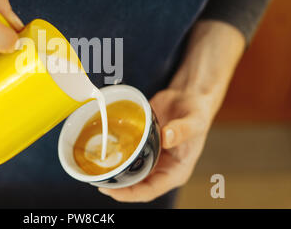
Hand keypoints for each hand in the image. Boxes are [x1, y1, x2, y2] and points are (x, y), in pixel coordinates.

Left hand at [99, 88, 214, 201]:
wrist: (188, 96)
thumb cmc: (196, 112)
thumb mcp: (195, 121)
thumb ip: (182, 130)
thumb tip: (166, 137)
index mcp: (175, 171)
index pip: (150, 190)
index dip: (130, 194)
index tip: (112, 190)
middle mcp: (160, 167)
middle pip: (135, 183)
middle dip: (116, 184)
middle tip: (96, 179)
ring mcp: (150, 155)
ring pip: (128, 168)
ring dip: (113, 169)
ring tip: (94, 167)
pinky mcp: (141, 142)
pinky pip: (126, 150)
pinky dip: (114, 151)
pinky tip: (101, 147)